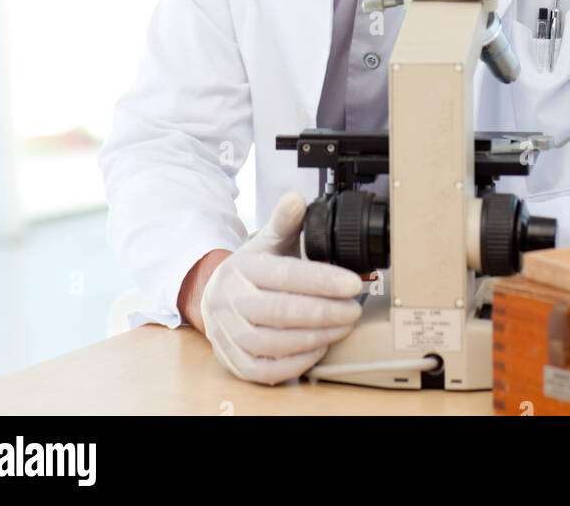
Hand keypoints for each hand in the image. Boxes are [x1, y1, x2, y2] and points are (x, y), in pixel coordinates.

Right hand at [200, 191, 363, 384]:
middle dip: (326, 311)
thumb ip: (284, 221)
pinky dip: (296, 363)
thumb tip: (296, 199)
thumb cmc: (250, 271)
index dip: (321, 280)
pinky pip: (266, 371)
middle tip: (354, 308)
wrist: (215, 297)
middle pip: (282, 311)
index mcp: (240, 268)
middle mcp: (229, 302)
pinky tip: (319, 348)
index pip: (284, 275)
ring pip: (275, 343)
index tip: (352, 283)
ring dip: (316, 336)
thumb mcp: (266, 241)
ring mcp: (228, 335)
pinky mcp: (233, 361)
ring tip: (344, 326)